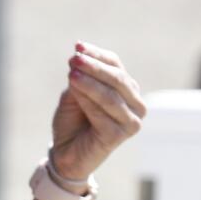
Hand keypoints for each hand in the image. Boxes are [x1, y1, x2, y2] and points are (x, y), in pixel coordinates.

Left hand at [49, 42, 146, 182]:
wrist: (65, 153)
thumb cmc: (72, 121)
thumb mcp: (74, 94)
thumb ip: (80, 79)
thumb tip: (80, 58)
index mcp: (127, 90)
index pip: (116, 66)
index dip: (97, 55)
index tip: (78, 46)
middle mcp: (135, 105)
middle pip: (117, 79)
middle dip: (94, 67)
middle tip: (74, 59)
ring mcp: (131, 121)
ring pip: (111, 96)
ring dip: (90, 83)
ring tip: (71, 74)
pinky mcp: (120, 135)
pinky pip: (103, 114)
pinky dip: (87, 101)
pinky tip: (74, 92)